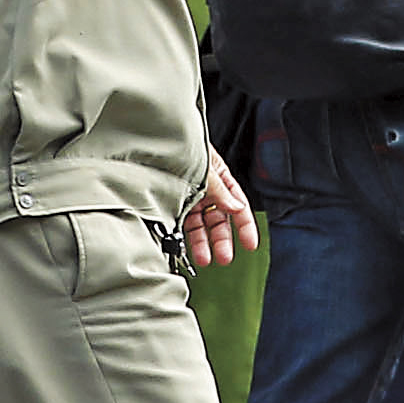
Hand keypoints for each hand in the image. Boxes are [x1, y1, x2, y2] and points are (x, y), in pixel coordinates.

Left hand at [183, 152, 259, 267]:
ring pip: (199, 226)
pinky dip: (184, 237)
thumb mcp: (207, 170)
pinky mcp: (172, 203)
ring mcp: (189, 198)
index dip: (245, 225)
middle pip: (218, 220)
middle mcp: (206, 190)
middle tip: (224, 257)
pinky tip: (185, 248)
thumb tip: (238, 208)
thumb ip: (222, 191)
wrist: (153, 142)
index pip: (238, 205)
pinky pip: (181, 224)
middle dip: (222, 240)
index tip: (250, 244)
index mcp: (220, 178)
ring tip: (203, 260)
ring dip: (203, 243)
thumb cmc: (184, 147)